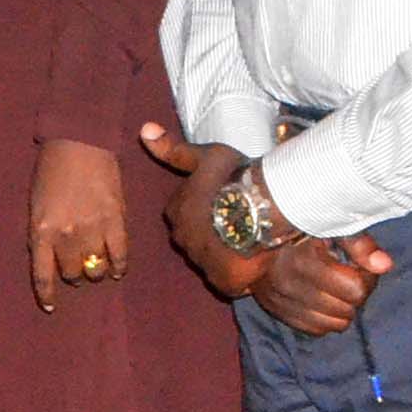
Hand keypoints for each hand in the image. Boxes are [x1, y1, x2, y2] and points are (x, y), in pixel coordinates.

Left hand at [30, 136, 127, 311]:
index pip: (42, 273)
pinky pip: (120, 256)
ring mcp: (92, 230)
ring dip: (95, 271)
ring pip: (96, 268)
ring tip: (97, 266)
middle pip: (71, 272)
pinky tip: (118, 270)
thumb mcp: (36, 204)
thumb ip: (43, 231)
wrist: (79, 143)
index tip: (51, 307)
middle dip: (73, 274)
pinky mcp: (116, 222)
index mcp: (40, 231)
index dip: (47, 294)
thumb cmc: (51, 170)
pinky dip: (119, 267)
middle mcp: (65, 236)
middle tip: (77, 268)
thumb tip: (53, 258)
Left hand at [140, 123, 265, 298]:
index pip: (183, 213)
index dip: (205, 208)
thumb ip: (174, 149)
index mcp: (176, 211)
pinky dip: (238, 273)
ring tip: (249, 241)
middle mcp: (183, 239)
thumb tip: (144, 130)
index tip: (224, 203)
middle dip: (212, 232)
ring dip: (224, 253)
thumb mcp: (206, 156)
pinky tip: (254, 260)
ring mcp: (201, 262)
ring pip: (210, 259)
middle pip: (195, 238)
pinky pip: (226, 278)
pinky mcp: (222, 281)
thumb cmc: (237, 177)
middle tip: (238, 223)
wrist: (266, 207)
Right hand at [249, 231, 397, 334]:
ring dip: (343, 309)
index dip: (367, 278)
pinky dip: (326, 319)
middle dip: (356, 294)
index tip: (360, 266)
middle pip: (348, 308)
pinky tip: (323, 300)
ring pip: (335, 324)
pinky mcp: (277, 313)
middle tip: (350, 277)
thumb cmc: (296, 228)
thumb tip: (385, 266)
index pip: (356, 289)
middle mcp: (291, 286)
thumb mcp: (328, 227)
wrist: (247, 235)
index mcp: (305, 262)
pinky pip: (316, 330)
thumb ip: (358, 244)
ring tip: (337, 289)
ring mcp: (282, 302)